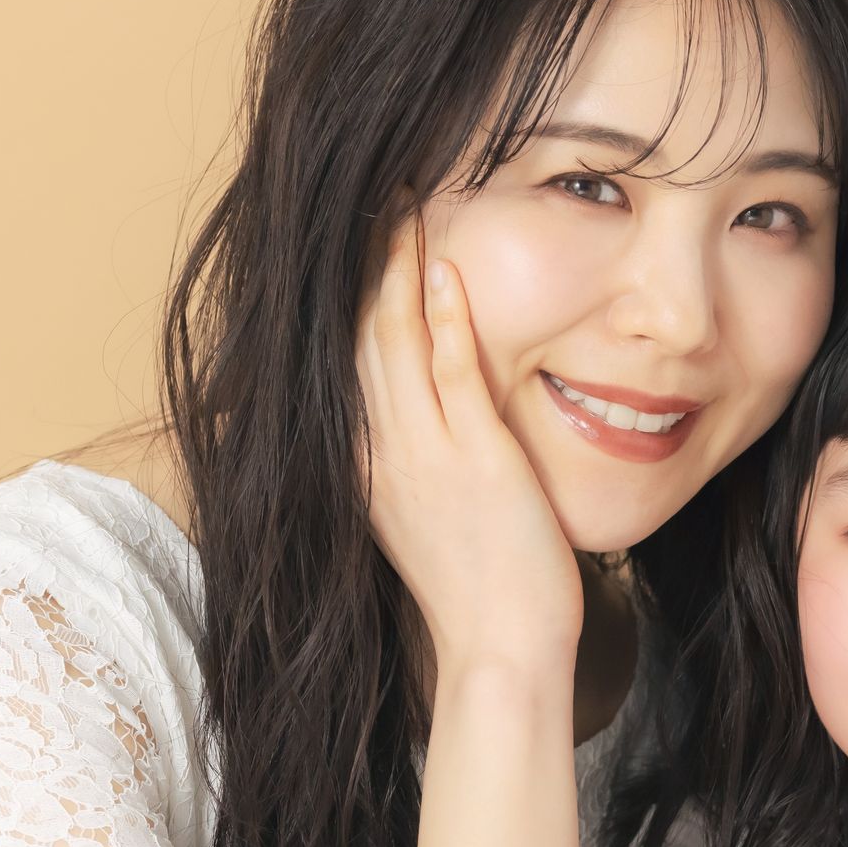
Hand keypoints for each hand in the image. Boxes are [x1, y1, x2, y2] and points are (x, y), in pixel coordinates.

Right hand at [358, 214, 583, 675]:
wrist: (498, 651)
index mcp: (366, 466)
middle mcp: (381, 453)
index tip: (356, 242)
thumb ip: (417, 468)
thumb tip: (424, 431)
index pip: (348, 362)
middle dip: (364, 263)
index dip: (349, 296)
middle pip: (359, 337)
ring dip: (398, 270)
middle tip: (371, 195)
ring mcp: (422, 455)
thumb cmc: (479, 591)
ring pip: (396, 342)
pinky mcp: (472, 460)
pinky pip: (450, 374)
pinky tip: (443, 271)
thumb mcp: (428, 520)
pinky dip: (444, 319)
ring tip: (400, 206)